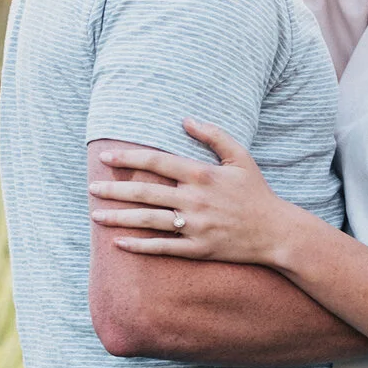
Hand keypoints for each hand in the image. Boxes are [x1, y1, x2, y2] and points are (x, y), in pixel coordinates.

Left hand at [89, 118, 302, 265]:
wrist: (276, 232)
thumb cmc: (256, 193)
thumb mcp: (240, 157)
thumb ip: (213, 135)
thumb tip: (185, 119)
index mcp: (202, 174)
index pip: (156, 162)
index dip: (128, 158)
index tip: (105, 157)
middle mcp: (195, 200)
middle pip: (144, 192)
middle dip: (113, 189)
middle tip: (90, 187)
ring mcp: (195, 226)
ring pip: (148, 221)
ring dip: (119, 218)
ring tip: (95, 215)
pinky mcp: (198, 249)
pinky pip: (162, 247)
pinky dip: (139, 246)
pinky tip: (118, 244)